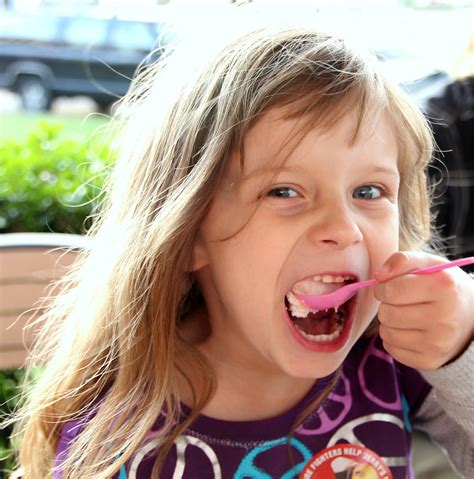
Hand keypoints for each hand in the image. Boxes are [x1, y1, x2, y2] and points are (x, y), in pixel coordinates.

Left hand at [373, 251, 473, 370]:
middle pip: (386, 313)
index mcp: (443, 287)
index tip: (389, 287)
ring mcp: (438, 343)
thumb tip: (378, 275)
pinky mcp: (429, 361)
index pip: (391, 290)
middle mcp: (444, 318)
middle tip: (400, 302)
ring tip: (406, 315)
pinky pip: (391, 349)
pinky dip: (393, 338)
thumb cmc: (442, 286)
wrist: (471, 318)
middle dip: (387, 305)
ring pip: (386, 332)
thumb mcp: (428, 264)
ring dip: (389, 322)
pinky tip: (409, 330)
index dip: (382, 287)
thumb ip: (401, 260)